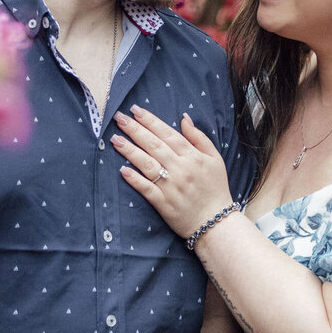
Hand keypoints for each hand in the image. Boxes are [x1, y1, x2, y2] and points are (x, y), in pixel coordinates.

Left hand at [113, 106, 234, 239]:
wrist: (216, 222)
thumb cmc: (215, 188)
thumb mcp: (215, 159)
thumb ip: (199, 137)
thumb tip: (184, 118)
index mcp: (193, 156)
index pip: (167, 133)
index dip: (150, 120)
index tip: (135, 110)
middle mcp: (181, 169)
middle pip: (154, 145)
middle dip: (135, 129)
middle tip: (118, 118)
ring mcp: (171, 186)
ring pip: (147, 164)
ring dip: (130, 150)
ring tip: (115, 139)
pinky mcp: (164, 203)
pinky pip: (146, 189)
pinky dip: (135, 179)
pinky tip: (122, 170)